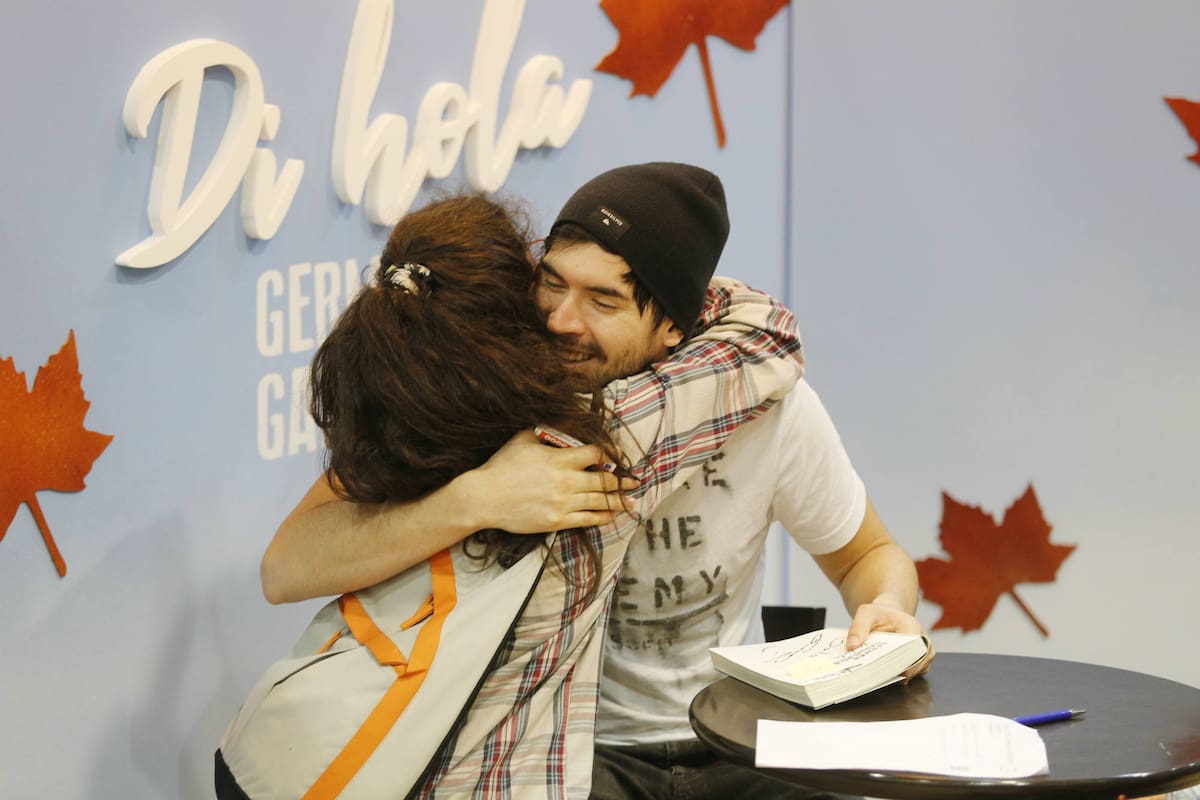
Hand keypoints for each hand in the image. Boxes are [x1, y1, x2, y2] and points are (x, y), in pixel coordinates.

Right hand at [462, 430, 638, 532]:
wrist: (484, 498)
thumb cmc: (502, 466)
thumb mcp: (523, 439)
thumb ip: (546, 429)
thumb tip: (563, 417)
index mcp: (559, 459)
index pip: (595, 453)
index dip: (609, 453)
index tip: (617, 456)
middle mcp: (565, 481)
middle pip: (604, 479)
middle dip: (621, 480)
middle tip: (633, 481)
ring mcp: (562, 503)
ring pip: (599, 501)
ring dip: (618, 500)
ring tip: (630, 500)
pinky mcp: (557, 521)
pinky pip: (588, 519)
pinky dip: (603, 517)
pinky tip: (613, 516)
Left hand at [845, 601, 935, 679]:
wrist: (890, 616)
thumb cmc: (880, 614)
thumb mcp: (866, 613)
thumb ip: (858, 628)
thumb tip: (852, 646)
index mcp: (912, 627)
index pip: (909, 650)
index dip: (895, 662)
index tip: (879, 668)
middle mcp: (924, 642)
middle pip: (912, 665)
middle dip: (892, 671)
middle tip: (872, 674)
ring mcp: (925, 655)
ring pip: (912, 673)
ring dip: (894, 675)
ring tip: (876, 673)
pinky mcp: (921, 664)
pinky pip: (911, 676)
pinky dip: (897, 676)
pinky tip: (883, 673)